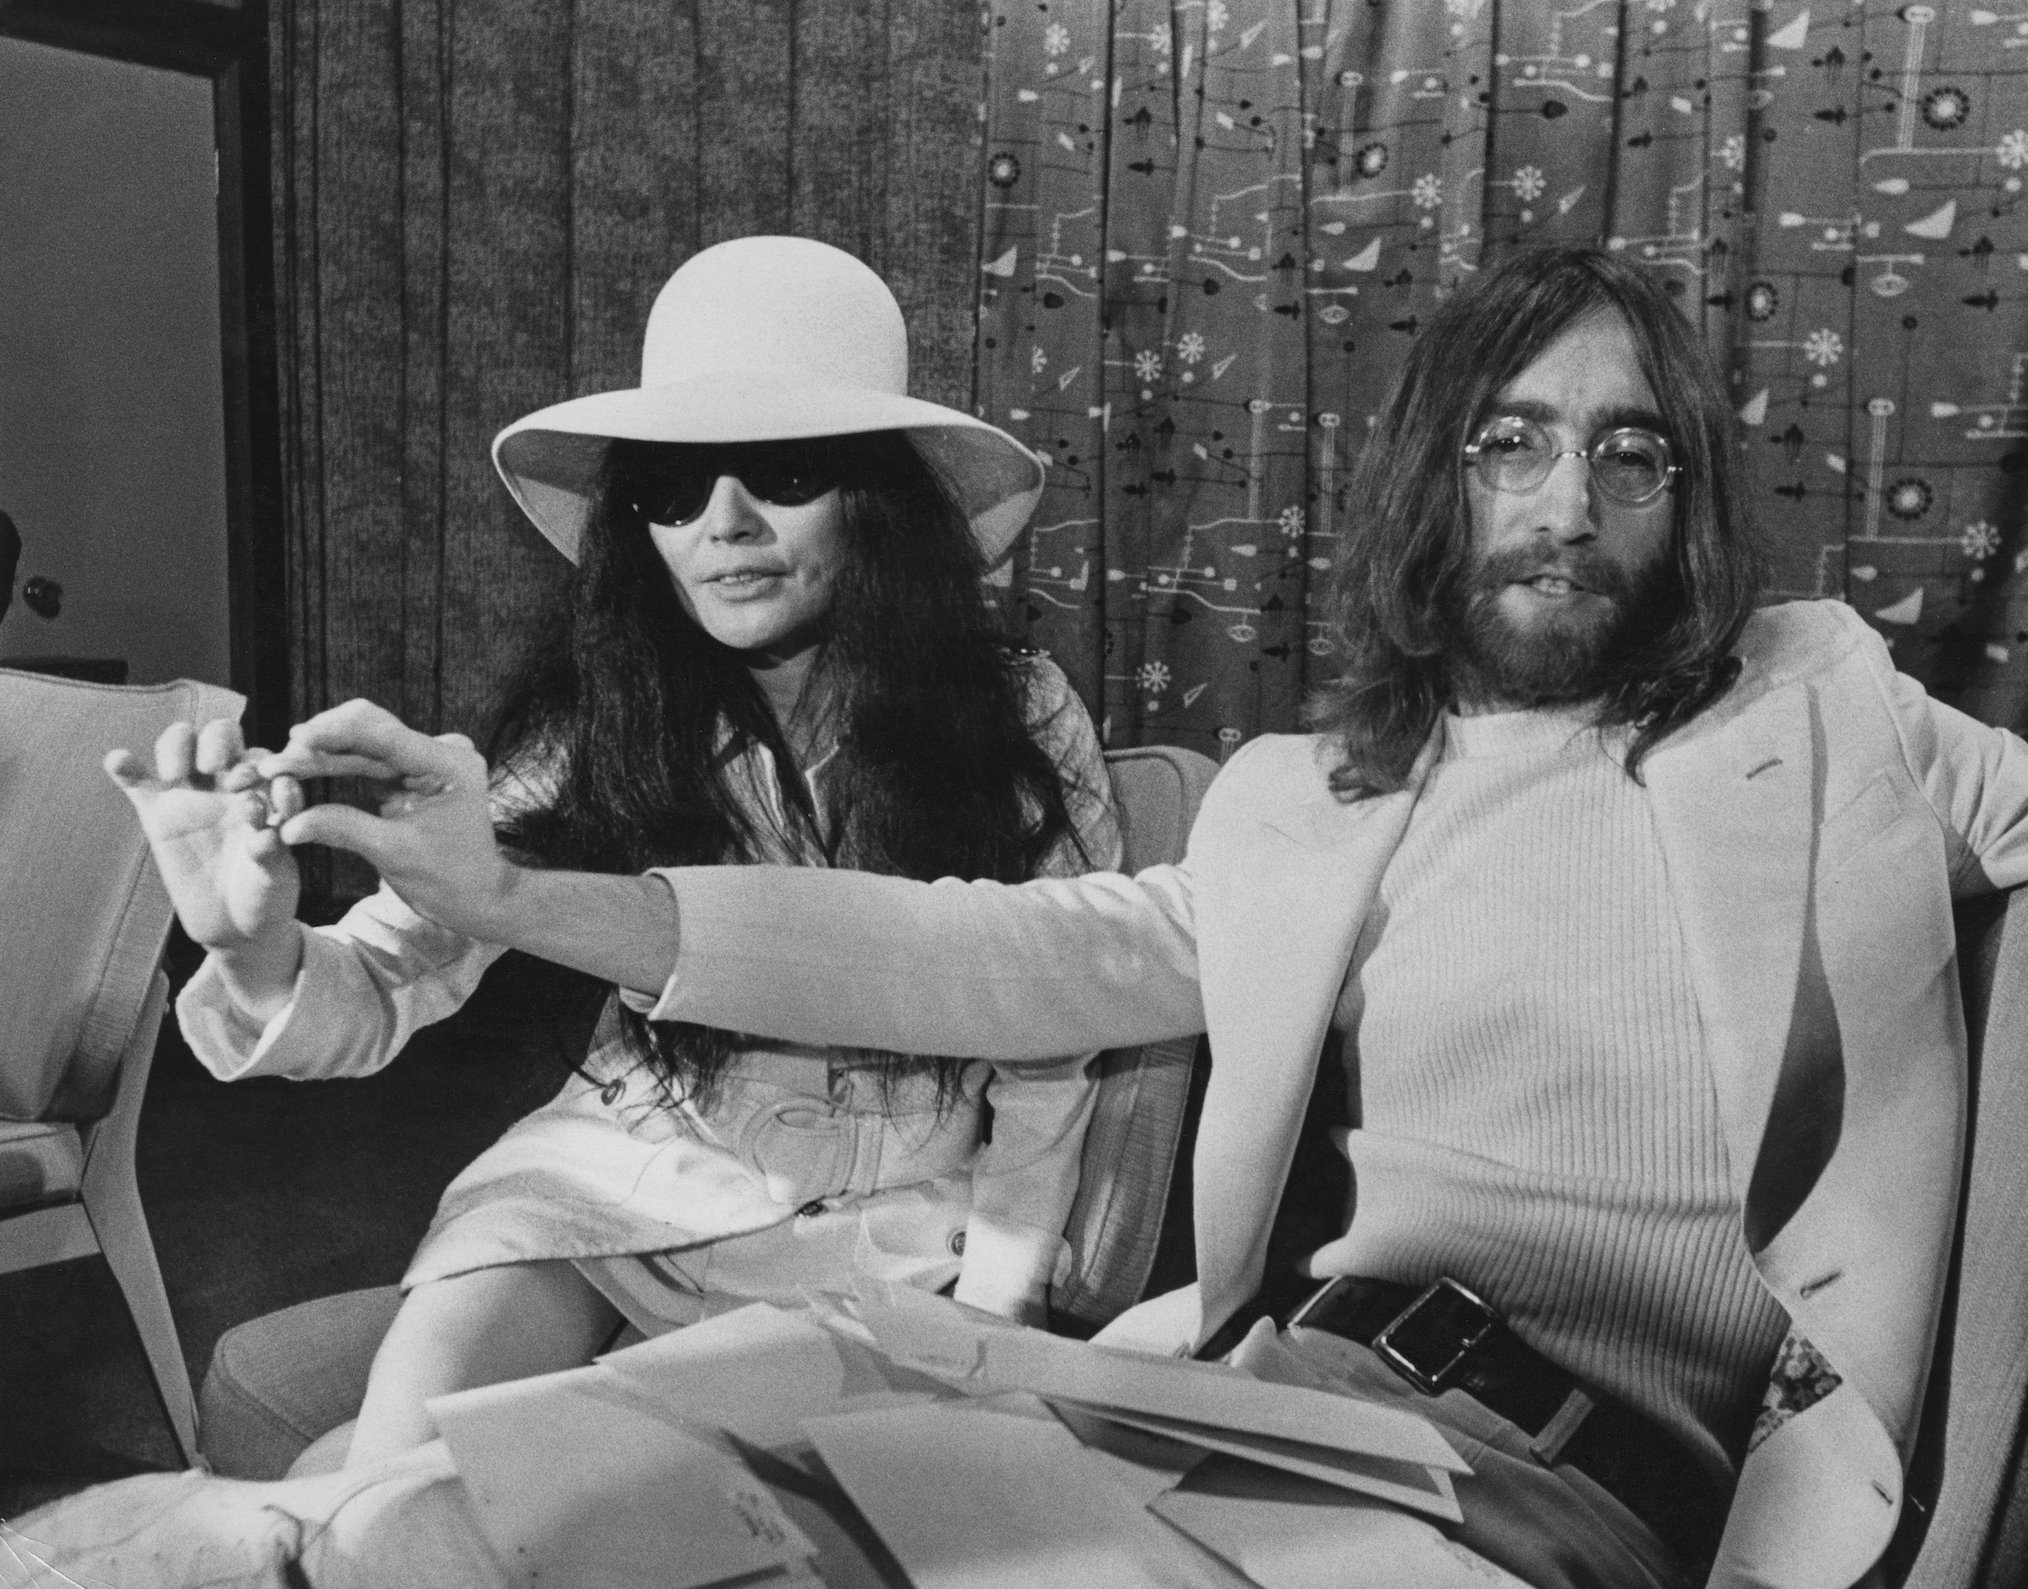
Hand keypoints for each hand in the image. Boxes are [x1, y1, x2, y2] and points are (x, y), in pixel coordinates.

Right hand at [104, 718, 303, 954]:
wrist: (235, 923)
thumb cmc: (265, 893)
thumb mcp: (274, 876)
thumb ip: (270, 853)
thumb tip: (263, 835)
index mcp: (267, 792)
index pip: (264, 757)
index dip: (258, 764)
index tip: (250, 788)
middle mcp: (231, 784)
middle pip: (221, 736)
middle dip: (218, 741)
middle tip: (213, 768)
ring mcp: (194, 795)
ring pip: (181, 746)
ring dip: (177, 745)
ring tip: (174, 773)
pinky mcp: (159, 814)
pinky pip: (138, 782)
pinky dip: (125, 767)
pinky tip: (117, 759)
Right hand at [258, 699, 515, 938]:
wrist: (476, 895)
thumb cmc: (447, 880)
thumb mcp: (393, 853)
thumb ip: (342, 828)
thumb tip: (288, 825)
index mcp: (449, 764)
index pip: (384, 735)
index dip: (335, 733)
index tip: (295, 738)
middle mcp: (441, 752)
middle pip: (371, 730)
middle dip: (321, 742)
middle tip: (277, 760)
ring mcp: (426, 759)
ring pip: (363, 743)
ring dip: (321, 752)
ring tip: (278, 764)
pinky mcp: (411, 772)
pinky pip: (365, 760)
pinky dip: (334, 764)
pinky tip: (299, 768)